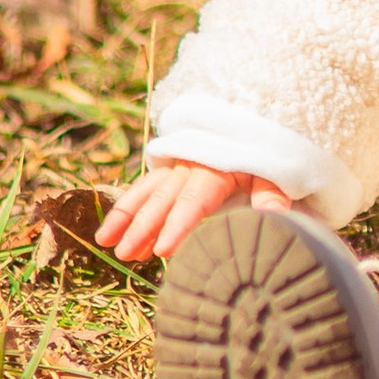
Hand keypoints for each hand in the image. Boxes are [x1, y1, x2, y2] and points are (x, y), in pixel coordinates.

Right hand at [96, 158, 296, 263]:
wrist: (253, 124)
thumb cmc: (263, 157)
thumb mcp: (273, 171)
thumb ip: (272, 194)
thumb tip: (274, 216)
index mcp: (215, 167)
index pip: (194, 201)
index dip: (177, 225)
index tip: (162, 250)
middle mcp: (189, 165)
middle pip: (162, 199)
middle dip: (141, 227)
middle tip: (125, 255)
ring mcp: (174, 167)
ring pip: (144, 192)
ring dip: (124, 217)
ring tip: (104, 243)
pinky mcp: (167, 172)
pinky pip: (142, 190)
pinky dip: (125, 210)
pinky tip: (109, 233)